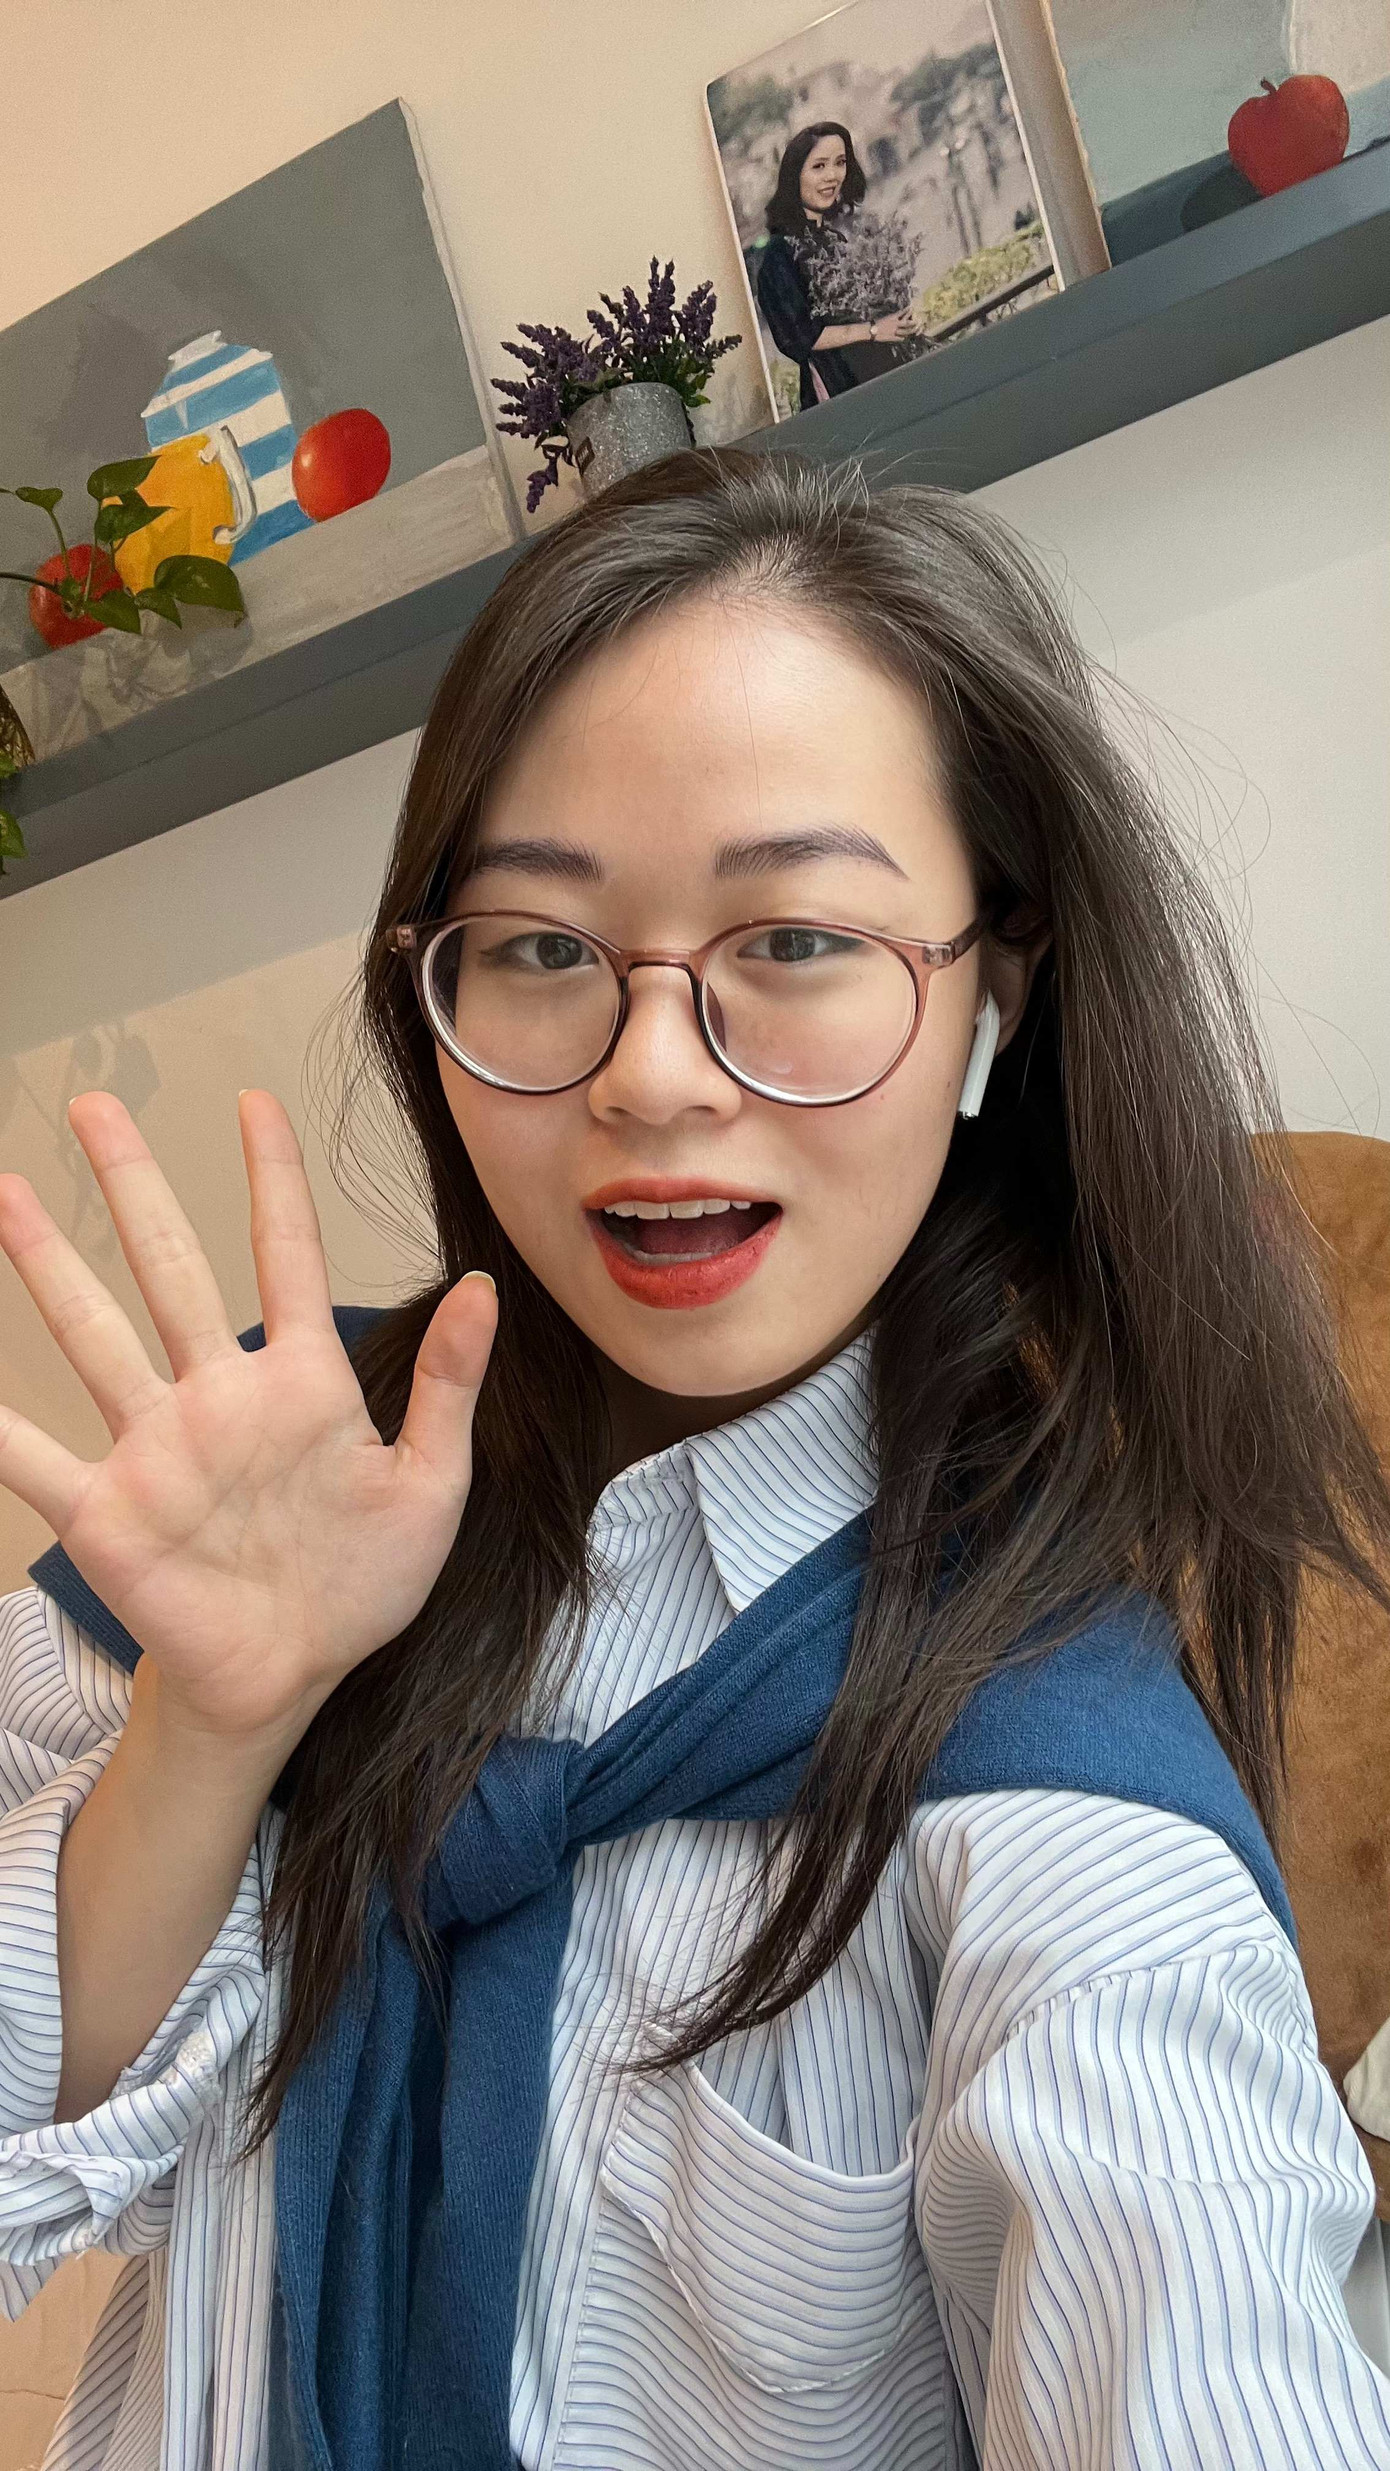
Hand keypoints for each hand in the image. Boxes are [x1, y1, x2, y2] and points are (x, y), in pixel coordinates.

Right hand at [0, 1091, 496, 1748]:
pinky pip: (33, 1459)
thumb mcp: (431, 1485)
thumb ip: (448, 1387)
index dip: (271, 1179)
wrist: (294, 1679)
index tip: (252, 1103)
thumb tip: (485, 1288)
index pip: (286, 1256)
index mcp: (302, 1383)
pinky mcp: (108, 1513)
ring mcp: (156, 1448)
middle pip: (169, 1268)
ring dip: (46, 1264)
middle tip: (94, 1106)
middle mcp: (218, 1397)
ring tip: (7, 1191)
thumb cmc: (362, 1582)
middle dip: (132, 1185)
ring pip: (93, 1335)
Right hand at [870, 311, 914, 344]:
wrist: (871, 330)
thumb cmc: (876, 323)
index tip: (911, 307)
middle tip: (917, 321)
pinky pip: (899, 338)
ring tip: (914, 330)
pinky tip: (904, 338)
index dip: (907, 310)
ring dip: (910, 331)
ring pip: (905, 331)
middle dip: (912, 322)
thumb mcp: (885, 318)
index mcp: (892, 317)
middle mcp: (895, 324)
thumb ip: (891, 319)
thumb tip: (895, 318)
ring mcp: (894, 331)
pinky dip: (902, 338)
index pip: (901, 312)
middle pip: (906, 323)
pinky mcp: (892, 337)